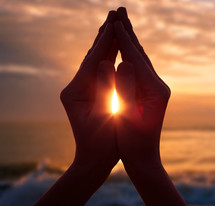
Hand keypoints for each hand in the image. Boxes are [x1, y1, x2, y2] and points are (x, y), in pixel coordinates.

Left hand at [60, 11, 118, 176]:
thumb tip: (108, 62)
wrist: (94, 160)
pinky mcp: (88, 93)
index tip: (117, 21)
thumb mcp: (104, 118)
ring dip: (107, 41)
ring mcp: (81, 89)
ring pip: (96, 60)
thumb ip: (106, 90)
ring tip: (115, 23)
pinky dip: (109, 56)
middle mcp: (75, 87)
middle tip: (116, 12)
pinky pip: (100, 70)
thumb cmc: (102, 145)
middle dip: (105, 33)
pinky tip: (115, 46)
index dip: (106, 40)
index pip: (93, 60)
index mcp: (76, 92)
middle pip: (92, 55)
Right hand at [113, 8, 170, 170]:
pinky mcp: (150, 94)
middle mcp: (159, 86)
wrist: (145, 159)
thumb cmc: (134, 143)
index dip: (123, 39)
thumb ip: (124, 89)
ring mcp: (155, 90)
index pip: (136, 59)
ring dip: (130, 41)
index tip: (112, 21)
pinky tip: (125, 49)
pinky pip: (138, 70)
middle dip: (129, 33)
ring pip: (140, 60)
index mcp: (155, 90)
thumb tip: (121, 61)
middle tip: (120, 11)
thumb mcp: (128, 117)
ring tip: (122, 24)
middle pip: (140, 54)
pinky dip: (130, 56)